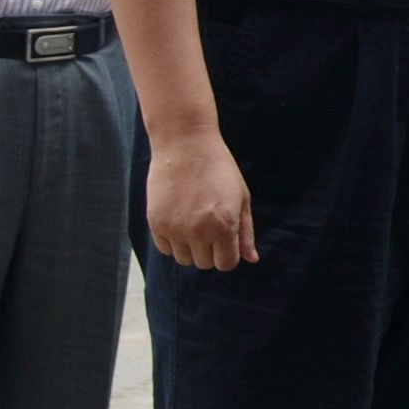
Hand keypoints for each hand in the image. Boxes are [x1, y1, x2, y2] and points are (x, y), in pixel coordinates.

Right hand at [145, 131, 257, 271]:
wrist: (185, 145)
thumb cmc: (219, 169)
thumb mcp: (241, 197)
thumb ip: (246, 232)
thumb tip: (252, 260)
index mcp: (225, 226)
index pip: (226, 264)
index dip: (228, 253)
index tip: (225, 236)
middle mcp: (199, 232)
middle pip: (205, 264)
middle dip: (210, 250)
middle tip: (209, 223)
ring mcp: (175, 229)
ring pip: (184, 259)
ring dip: (190, 247)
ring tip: (193, 220)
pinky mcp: (156, 223)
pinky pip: (165, 249)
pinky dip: (172, 240)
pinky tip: (178, 218)